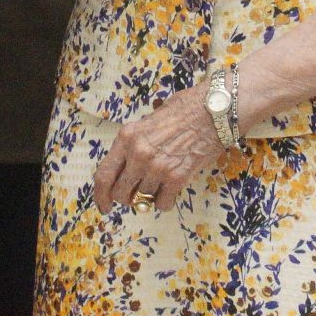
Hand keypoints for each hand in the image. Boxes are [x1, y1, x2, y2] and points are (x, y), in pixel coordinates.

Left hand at [91, 85, 222, 212]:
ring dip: (149, 197)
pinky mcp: (177, 177)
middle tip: (136, 195)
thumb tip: (128, 164)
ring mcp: (157, 167)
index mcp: (127, 137)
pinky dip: (166, 201)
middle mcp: (138, 153)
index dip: (100, 195)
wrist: (214, 110)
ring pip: (142, 199)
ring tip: (161, 183)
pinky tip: (172, 189)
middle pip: (120, 192)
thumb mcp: (150, 119)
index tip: (104, 205)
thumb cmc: (185, 110)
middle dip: (127, 198)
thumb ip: (136, 141)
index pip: (104, 174)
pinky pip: (163, 203)